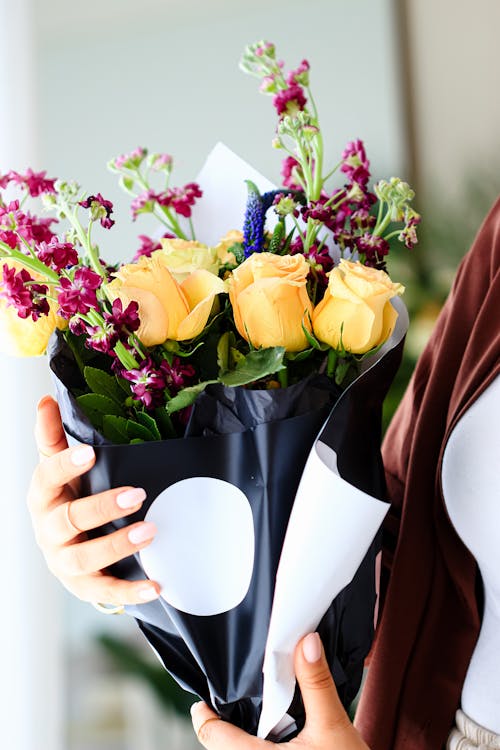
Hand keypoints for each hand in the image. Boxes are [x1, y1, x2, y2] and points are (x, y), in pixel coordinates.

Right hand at [27, 394, 160, 605]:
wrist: (64, 547)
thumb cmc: (66, 499)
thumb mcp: (58, 469)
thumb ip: (53, 436)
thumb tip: (46, 399)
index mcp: (43, 497)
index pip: (46, 478)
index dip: (66, 466)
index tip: (89, 452)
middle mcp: (49, 531)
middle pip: (68, 520)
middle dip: (102, 508)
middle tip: (137, 494)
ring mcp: (63, 562)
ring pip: (85, 558)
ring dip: (117, 546)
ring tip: (150, 532)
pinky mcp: (82, 587)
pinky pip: (105, 592)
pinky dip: (129, 592)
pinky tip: (156, 585)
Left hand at [191, 632, 368, 748]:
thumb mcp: (333, 726)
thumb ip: (316, 683)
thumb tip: (306, 641)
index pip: (210, 735)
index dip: (204, 712)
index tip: (205, 694)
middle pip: (223, 743)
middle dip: (231, 716)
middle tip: (241, 691)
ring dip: (249, 732)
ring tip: (264, 708)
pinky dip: (263, 743)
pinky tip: (281, 731)